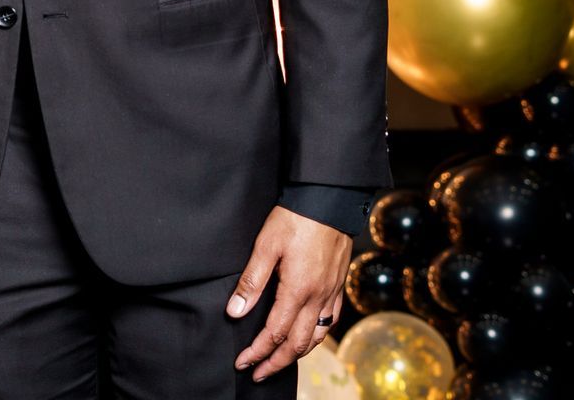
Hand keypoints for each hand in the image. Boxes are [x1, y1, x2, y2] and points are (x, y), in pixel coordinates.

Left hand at [225, 204, 351, 380]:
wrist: (330, 200)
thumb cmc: (296, 218)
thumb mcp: (266, 245)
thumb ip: (251, 281)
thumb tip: (235, 312)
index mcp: (297, 290)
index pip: (274, 333)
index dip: (257, 352)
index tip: (242, 363)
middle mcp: (318, 297)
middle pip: (297, 344)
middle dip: (276, 363)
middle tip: (258, 373)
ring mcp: (331, 292)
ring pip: (317, 336)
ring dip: (297, 354)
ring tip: (280, 362)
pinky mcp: (338, 284)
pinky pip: (331, 320)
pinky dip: (318, 336)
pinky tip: (309, 336)